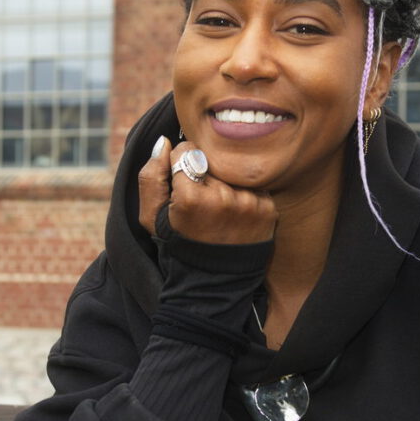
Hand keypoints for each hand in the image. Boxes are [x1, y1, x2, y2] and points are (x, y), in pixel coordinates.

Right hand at [138, 136, 276, 243]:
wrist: (214, 280)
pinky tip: (235, 213)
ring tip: (219, 207)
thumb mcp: (151, 216)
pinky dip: (244, 193)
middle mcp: (223, 197)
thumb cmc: (178, 242)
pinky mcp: (268, 209)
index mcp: (191, 198)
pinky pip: (253, 185)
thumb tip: (165, 141)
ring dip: (225, 181)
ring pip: (233, 170)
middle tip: (203, 197)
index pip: (187, 150)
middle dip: (205, 172)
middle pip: (212, 159)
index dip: (182, 163)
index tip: (183, 181)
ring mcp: (249, 203)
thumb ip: (151, 175)